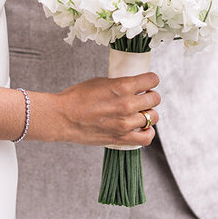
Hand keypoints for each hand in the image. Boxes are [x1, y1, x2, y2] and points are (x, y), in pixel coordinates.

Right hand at [44, 70, 160, 146]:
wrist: (62, 117)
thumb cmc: (76, 98)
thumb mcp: (100, 82)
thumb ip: (119, 84)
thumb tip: (132, 86)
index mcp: (122, 86)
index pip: (152, 80)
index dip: (151, 80)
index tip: (148, 82)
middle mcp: (127, 104)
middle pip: (155, 98)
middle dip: (150, 96)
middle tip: (144, 97)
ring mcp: (125, 123)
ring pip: (153, 117)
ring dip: (149, 114)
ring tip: (141, 113)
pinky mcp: (121, 138)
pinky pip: (147, 137)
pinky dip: (148, 132)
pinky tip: (143, 128)